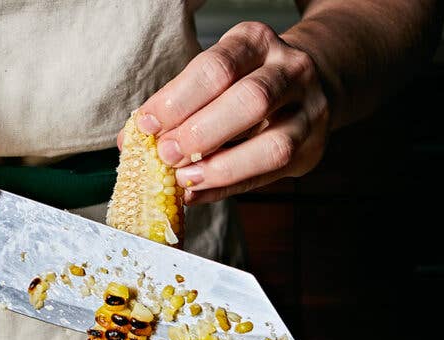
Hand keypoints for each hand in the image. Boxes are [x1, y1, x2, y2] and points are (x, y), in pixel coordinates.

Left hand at [130, 22, 328, 204]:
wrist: (304, 85)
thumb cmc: (242, 82)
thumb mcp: (211, 78)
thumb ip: (177, 104)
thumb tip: (131, 139)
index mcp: (256, 43)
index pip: (216, 68)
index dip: (178, 100)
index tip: (147, 125)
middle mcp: (290, 70)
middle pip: (250, 101)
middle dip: (201, 133)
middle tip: (167, 154)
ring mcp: (309, 111)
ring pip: (273, 146)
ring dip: (221, 169)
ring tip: (185, 180)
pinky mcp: (312, 149)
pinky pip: (268, 176)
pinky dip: (228, 188)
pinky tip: (198, 193)